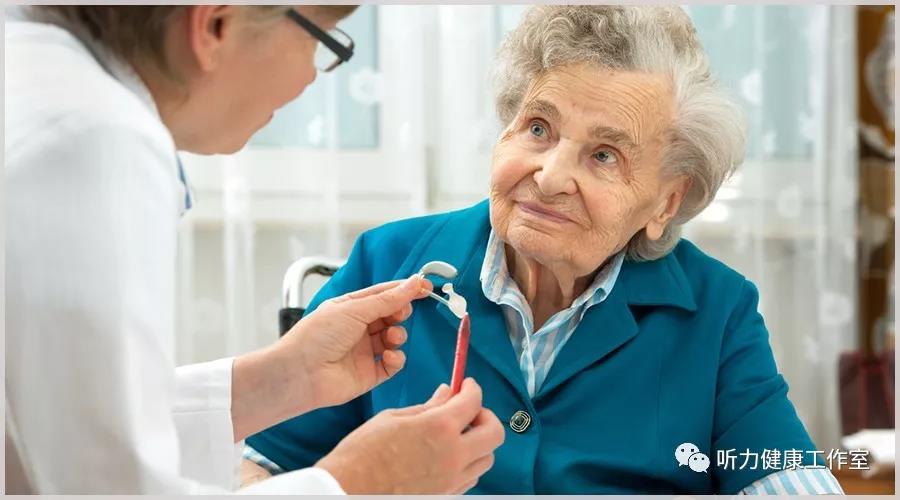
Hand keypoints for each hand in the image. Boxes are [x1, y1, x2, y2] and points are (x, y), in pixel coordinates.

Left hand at [286, 274, 433, 407]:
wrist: (301, 373)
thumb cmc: (318, 335)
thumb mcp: (354, 309)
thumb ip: (388, 299)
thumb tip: (415, 282)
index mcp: (351, 307)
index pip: (384, 294)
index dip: (405, 290)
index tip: (426, 287)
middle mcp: (359, 328)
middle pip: (391, 315)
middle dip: (400, 313)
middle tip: (400, 314)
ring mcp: (365, 351)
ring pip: (395, 338)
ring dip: (398, 335)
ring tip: (391, 338)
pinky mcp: (370, 373)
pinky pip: (393, 363)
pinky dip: (396, 358)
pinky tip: (389, 356)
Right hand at [316, 379, 504, 493]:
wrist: (348, 489)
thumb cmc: (363, 453)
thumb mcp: (394, 418)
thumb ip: (427, 406)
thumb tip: (447, 393)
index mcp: (439, 428)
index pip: (474, 401)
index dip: (472, 388)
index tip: (466, 385)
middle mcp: (453, 455)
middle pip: (494, 433)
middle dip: (485, 416)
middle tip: (468, 411)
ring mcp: (451, 480)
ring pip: (487, 459)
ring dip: (479, 443)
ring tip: (458, 435)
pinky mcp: (445, 496)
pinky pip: (470, 478)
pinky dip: (467, 464)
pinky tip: (448, 456)